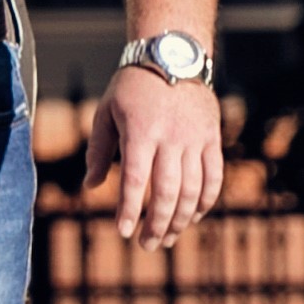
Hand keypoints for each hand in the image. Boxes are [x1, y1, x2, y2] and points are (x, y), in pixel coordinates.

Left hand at [80, 62, 223, 249]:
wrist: (172, 57)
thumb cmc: (131, 87)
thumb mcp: (106, 113)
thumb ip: (98, 151)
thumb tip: (90, 187)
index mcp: (140, 131)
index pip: (134, 179)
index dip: (129, 209)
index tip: (122, 232)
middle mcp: (171, 137)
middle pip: (166, 191)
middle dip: (157, 224)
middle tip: (147, 246)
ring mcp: (195, 139)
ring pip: (193, 189)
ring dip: (181, 219)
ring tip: (168, 238)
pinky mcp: (211, 139)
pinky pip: (214, 176)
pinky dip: (206, 200)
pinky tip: (193, 217)